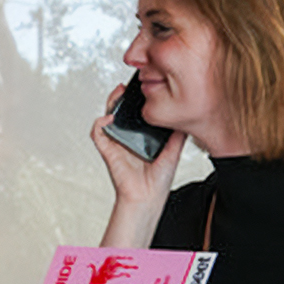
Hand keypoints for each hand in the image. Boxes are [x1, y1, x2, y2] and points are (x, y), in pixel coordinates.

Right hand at [92, 83, 186, 246]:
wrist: (148, 196)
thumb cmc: (158, 179)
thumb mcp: (174, 150)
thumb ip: (178, 134)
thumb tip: (185, 117)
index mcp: (139, 135)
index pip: (135, 113)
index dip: (136, 100)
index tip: (142, 88)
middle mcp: (126, 136)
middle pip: (119, 110)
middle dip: (121, 96)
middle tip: (126, 86)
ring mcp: (115, 142)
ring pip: (107, 116)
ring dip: (110, 103)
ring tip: (118, 94)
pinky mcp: (107, 150)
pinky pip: (97, 133)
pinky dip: (100, 123)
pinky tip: (109, 118)